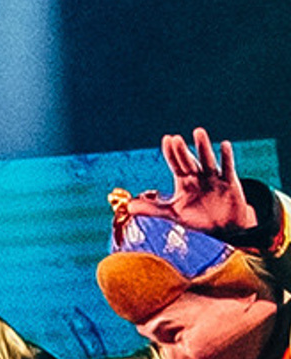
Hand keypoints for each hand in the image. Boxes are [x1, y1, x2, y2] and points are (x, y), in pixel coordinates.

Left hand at [123, 129, 253, 235]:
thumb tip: (128, 206)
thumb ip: (151, 209)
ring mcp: (214, 178)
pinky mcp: (230, 183)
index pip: (176, 164)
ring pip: (207, 160)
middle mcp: (198, 176)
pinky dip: (226, 157)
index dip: (171, 153)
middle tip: (176, 139)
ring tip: (198, 132)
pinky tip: (224, 144)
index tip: (166, 139)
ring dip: (203, 147)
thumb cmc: (198, 217)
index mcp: (184, 181)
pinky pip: (227, 168)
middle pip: (189, 161)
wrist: (223, 226)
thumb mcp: (172, 213)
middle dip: (182, 151)